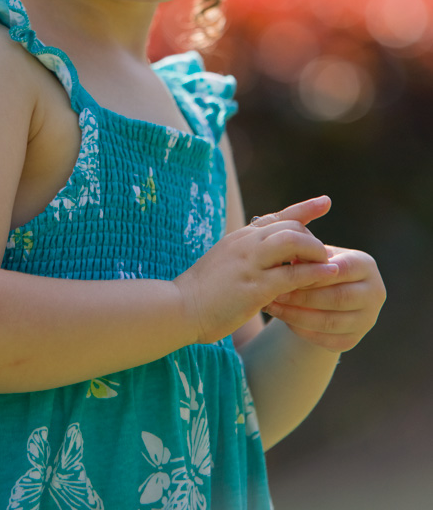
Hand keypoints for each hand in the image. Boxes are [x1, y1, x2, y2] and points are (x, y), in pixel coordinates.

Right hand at [175, 196, 341, 344]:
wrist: (180, 306)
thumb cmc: (202, 290)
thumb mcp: (224, 261)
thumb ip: (245, 253)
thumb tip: (266, 253)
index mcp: (240, 237)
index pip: (277, 216)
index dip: (304, 209)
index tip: (325, 202)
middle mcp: (247, 244)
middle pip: (291, 226)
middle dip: (312, 240)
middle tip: (321, 258)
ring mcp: (251, 263)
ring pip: (294, 242)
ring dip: (316, 252)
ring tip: (327, 266)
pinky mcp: (255, 287)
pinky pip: (293, 275)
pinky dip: (314, 274)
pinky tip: (327, 277)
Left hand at [262, 246, 385, 352]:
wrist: (329, 295)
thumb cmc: (320, 268)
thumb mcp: (318, 256)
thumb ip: (309, 254)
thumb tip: (291, 253)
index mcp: (366, 266)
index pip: (343, 269)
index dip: (316, 273)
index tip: (289, 272)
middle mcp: (374, 293)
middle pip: (338, 298)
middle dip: (304, 296)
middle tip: (277, 293)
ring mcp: (366, 319)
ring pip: (330, 322)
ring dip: (298, 315)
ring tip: (275, 307)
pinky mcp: (353, 340)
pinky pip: (326, 339)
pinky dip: (303, 331)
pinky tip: (285, 320)